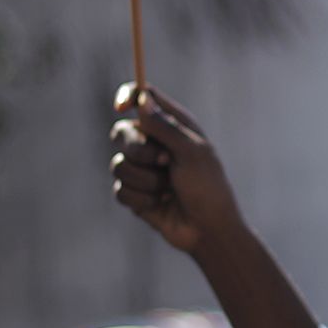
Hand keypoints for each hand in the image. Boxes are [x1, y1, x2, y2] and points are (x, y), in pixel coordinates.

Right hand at [110, 85, 244, 254]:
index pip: (143, 98)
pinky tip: (160, 204)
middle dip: (138, 149)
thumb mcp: (191, 152)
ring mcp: (142, 169)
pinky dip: (141, 199)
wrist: (208, 230)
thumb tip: (142, 98)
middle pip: (121, 131)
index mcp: (173, 126)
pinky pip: (119, 189)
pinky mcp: (135, 193)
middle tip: (163, 161)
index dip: (128, 97)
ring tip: (167, 189)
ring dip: (145, 180)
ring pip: (118, 164)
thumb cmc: (207, 187)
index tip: (120, 107)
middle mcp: (155, 144)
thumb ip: (165, 126)